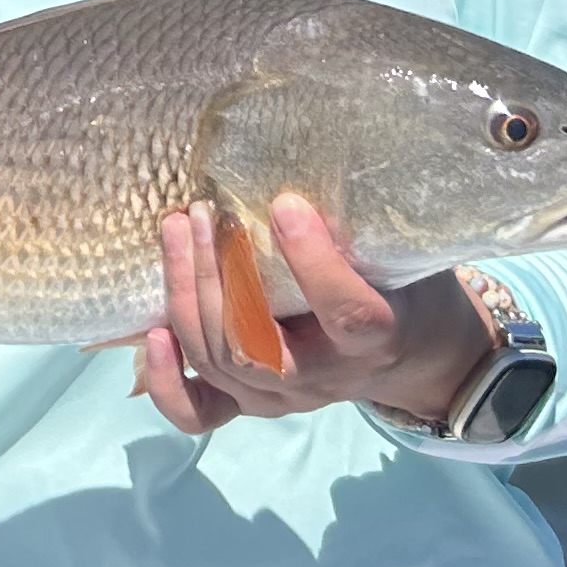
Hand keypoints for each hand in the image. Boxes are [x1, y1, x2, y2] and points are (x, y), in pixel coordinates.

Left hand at [130, 195, 496, 437]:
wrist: (415, 359)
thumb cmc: (406, 290)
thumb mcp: (403, 256)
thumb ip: (360, 228)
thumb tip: (309, 154)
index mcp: (374, 339)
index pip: (345, 313)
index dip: (312, 261)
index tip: (285, 204)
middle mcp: (323, 379)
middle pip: (254, 344)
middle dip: (219, 273)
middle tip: (202, 210)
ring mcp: (282, 398)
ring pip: (218, 363)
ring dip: (188, 293)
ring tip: (177, 228)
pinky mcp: (251, 403)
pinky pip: (199, 412)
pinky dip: (168, 381)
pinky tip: (152, 332)